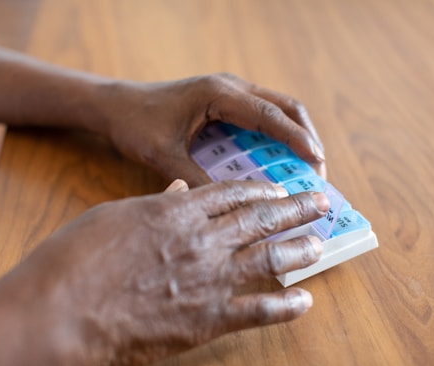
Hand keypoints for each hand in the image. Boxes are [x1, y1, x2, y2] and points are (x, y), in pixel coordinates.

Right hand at [5, 181, 328, 365]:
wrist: (59, 311)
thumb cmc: (74, 259)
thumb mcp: (112, 217)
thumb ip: (153, 205)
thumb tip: (178, 193)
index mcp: (175, 211)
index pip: (229, 193)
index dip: (258, 189)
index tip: (276, 188)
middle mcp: (200, 240)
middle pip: (259, 218)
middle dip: (293, 207)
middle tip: (319, 202)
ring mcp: (208, 280)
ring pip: (268, 258)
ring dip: (298, 248)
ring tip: (319, 241)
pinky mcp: (206, 320)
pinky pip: (257, 311)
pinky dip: (285, 307)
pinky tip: (304, 302)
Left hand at [94, 73, 325, 185]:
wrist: (115, 105)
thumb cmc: (136, 124)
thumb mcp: (164, 155)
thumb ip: (195, 179)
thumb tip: (229, 210)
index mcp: (219, 94)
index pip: (270, 115)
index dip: (298, 140)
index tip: (318, 164)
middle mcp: (229, 87)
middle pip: (285, 107)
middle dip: (306, 137)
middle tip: (316, 172)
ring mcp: (228, 92)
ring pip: (277, 109)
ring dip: (294, 136)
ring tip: (305, 169)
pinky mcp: (223, 102)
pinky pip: (260, 116)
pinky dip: (275, 137)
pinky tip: (275, 161)